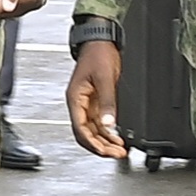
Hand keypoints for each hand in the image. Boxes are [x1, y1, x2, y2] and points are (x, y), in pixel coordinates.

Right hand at [67, 39, 126, 158]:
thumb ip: (108, 103)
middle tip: (116, 154)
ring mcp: (87, 104)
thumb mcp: (105, 79)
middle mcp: (78, 104)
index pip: (80, 129)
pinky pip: (99, 123)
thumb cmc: (98, 54)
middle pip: (86, 134)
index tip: (106, 151)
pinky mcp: (95, 102)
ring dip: (105, 141)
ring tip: (119, 150)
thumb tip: (109, 124)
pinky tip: (117, 138)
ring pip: (93, 130)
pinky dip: (108, 132)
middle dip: (100, 146)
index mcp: (75, 99)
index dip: (93, 143)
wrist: (100, 41)